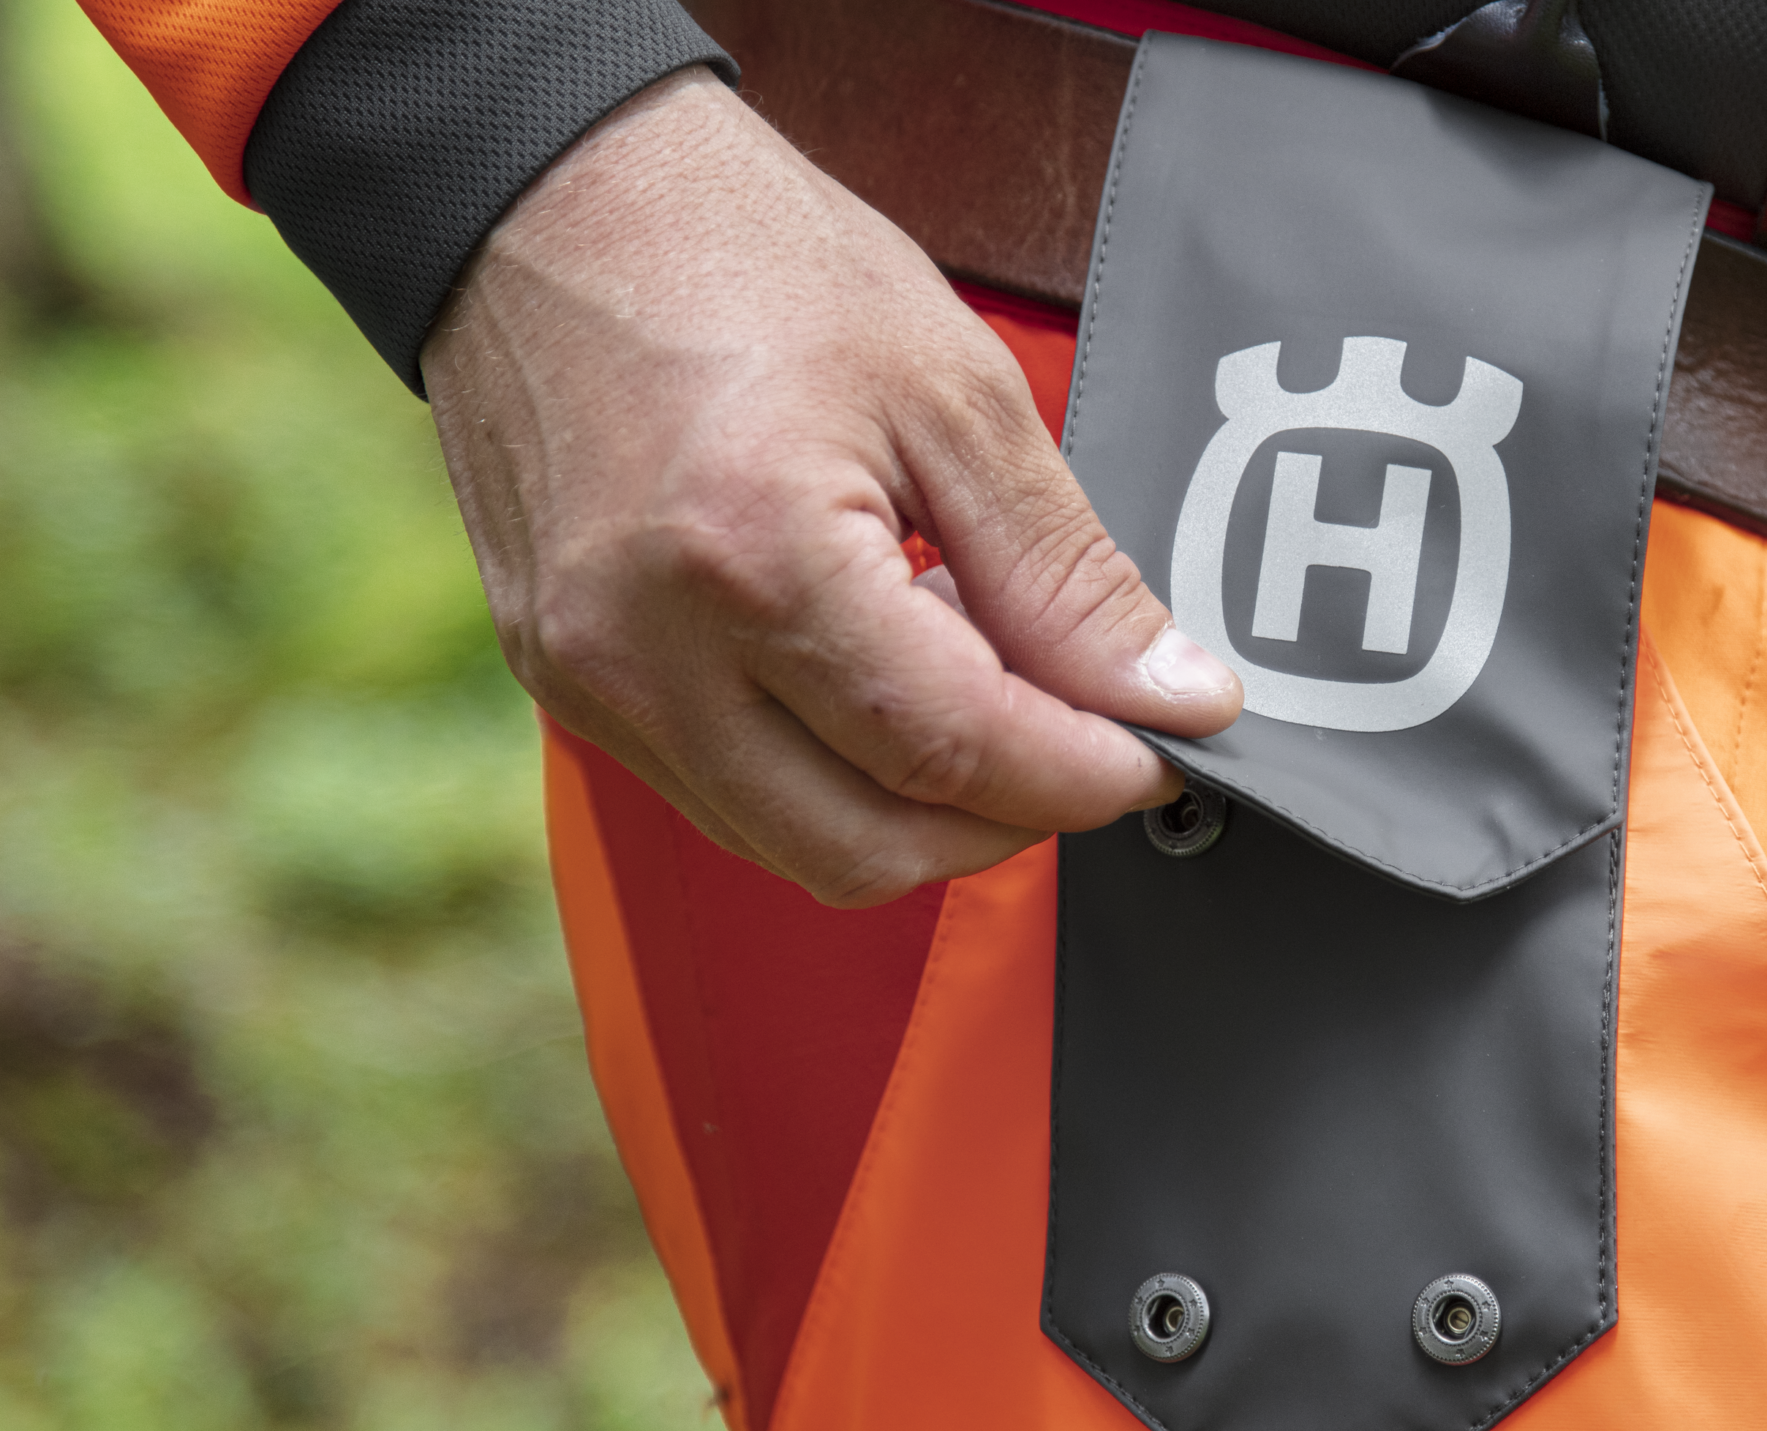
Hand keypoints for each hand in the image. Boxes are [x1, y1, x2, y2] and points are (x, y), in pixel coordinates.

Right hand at [422, 68, 1240, 905]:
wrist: (546, 199)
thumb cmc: (741, 253)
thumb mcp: (953, 391)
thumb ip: (1068, 574)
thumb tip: (1173, 700)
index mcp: (757, 560)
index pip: (959, 753)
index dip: (1087, 773)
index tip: (1164, 749)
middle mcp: (650, 654)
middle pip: (872, 849)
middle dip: (1007, 815)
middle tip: (1081, 731)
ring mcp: (592, 682)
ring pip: (798, 848)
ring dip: (916, 805)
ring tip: (962, 669)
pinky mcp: (566, 685)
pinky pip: (729, 799)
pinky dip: (829, 772)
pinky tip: (869, 666)